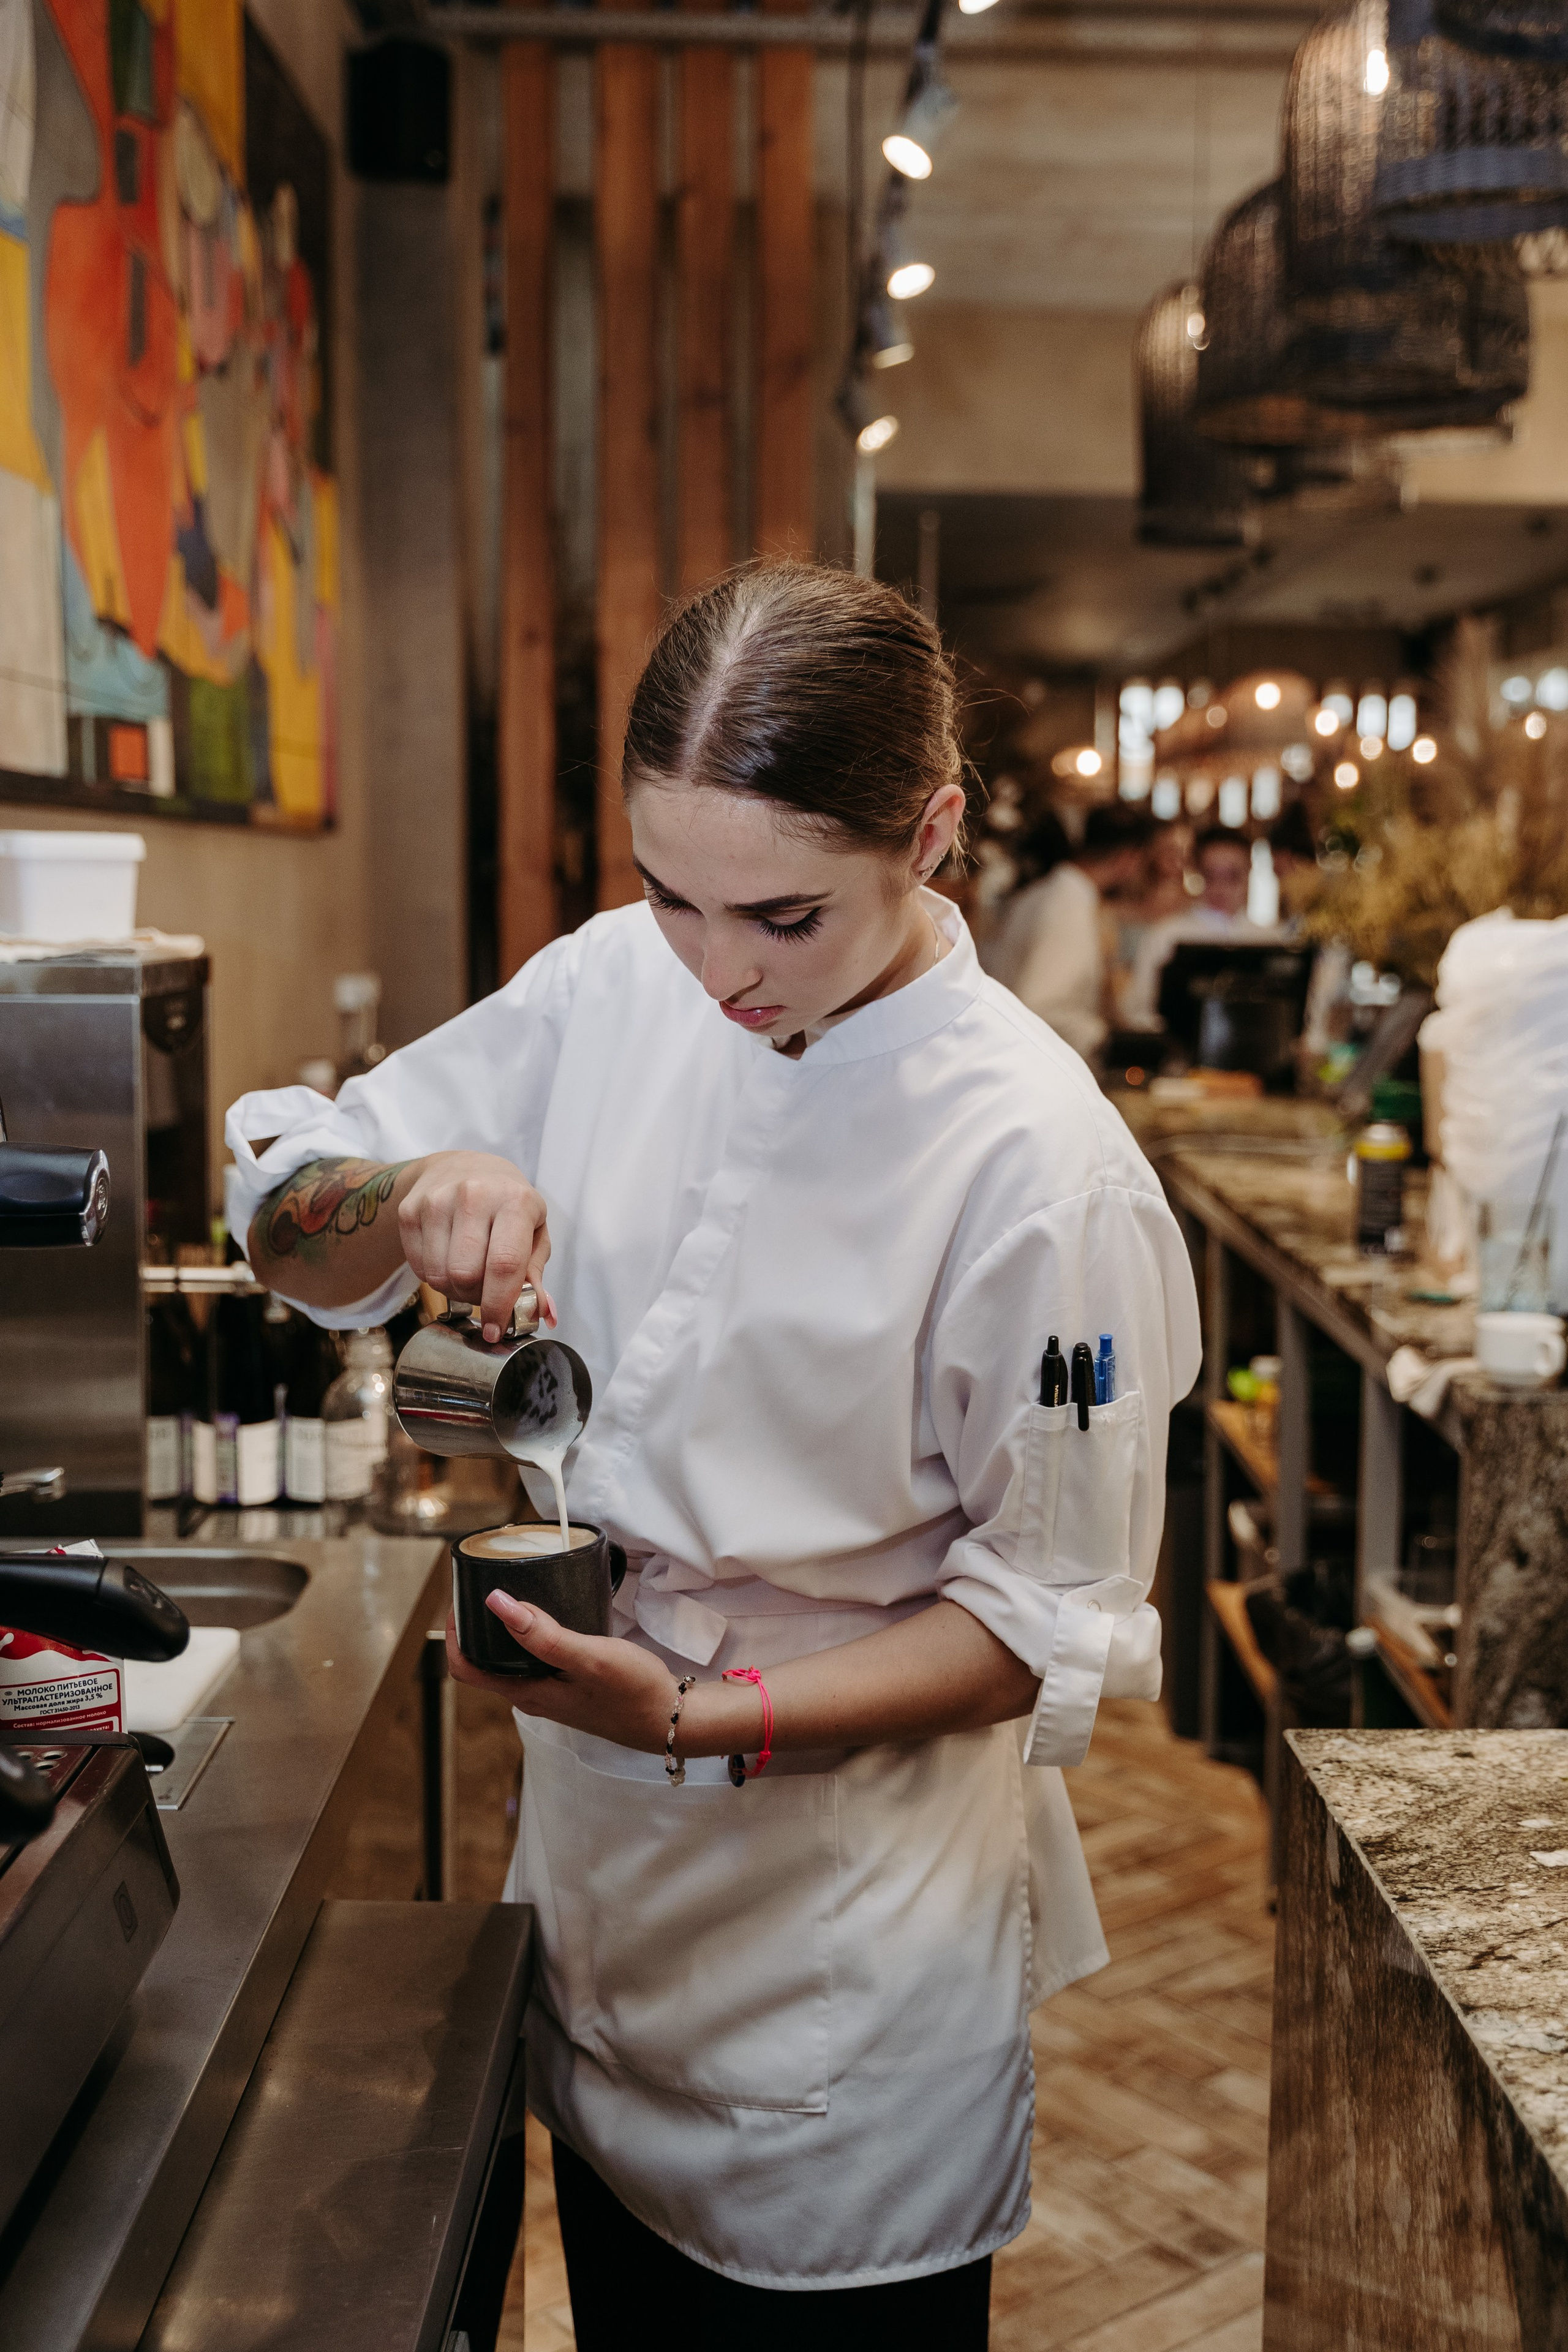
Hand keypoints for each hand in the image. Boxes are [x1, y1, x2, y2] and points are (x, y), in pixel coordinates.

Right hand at [398, 1152, 551, 1340]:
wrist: (462, 1167)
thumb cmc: (506, 1204)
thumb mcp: (533, 1230)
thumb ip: (535, 1274)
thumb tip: (544, 1314)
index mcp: (514, 1200)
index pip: (503, 1264)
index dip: (499, 1304)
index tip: (496, 1330)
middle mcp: (474, 1195)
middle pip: (466, 1275)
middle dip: (476, 1296)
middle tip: (484, 1291)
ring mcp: (436, 1201)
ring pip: (439, 1276)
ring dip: (454, 1289)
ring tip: (468, 1272)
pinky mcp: (410, 1210)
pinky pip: (418, 1268)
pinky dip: (435, 1276)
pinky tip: (448, 1259)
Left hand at [444, 1601, 675, 1750]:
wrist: (671, 1719)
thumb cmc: (633, 1692)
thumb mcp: (588, 1658)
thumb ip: (543, 1635)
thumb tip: (497, 1604)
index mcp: (527, 1693)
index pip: (465, 1668)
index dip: (454, 1634)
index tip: (459, 1599)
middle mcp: (532, 1696)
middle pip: (483, 1663)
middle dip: (474, 1627)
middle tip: (479, 1586)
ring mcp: (551, 1693)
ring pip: (510, 1661)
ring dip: (501, 1631)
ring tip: (510, 1593)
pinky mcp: (569, 1686)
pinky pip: (535, 1660)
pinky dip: (530, 1636)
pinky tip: (547, 1616)